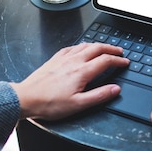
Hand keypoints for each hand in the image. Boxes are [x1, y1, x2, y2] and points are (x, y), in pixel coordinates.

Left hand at [10, 43, 129, 120]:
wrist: (26, 98)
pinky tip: (81, 48)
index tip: (125, 62)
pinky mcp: (54, 59)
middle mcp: (74, 61)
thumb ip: (99, 95)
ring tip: (105, 48)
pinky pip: (72, 47)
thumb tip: (115, 89)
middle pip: (97, 48)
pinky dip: (82, 46)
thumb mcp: (78, 105)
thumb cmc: (49, 103)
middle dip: (111, 49)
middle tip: (119, 52)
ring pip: (85, 45)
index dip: (118, 61)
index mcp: (82, 72)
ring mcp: (63, 58)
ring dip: (98, 45)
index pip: (106, 61)